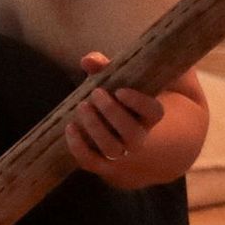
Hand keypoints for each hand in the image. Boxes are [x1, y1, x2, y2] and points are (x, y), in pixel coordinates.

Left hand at [65, 51, 165, 181]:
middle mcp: (138, 137)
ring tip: (82, 106)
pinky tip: (70, 126)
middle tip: (96, 93)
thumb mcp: (118, 82)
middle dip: (112, 112)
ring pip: (112, 148)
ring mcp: (121, 153)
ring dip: (95, 128)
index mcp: (149, 117)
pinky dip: (78, 146)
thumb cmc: (119, 102)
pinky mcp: (102, 164)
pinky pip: (91, 161)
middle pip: (131, 132)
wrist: (122, 138)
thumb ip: (106, 68)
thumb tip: (88, 60)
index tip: (121, 90)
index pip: (154, 112)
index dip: (139, 103)